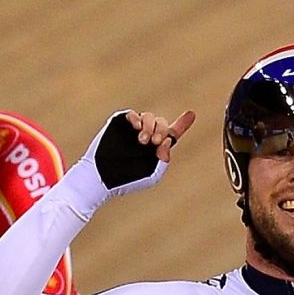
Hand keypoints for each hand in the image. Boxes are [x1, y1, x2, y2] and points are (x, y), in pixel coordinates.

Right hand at [81, 108, 195, 198]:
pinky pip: (132, 114)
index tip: (192, 114)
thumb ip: (164, 159)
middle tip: (154, 142)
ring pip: (149, 117)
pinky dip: (136, 118)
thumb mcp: (153, 175)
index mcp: (155, 149)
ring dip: (150, 126)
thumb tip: (168, 140)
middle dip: (161, 130)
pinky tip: (137, 127)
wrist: (102, 176)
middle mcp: (146, 136)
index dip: (182, 124)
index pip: (172, 134)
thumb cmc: (127, 180)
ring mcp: (132, 129)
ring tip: (142, 140)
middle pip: (162, 124)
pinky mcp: (119, 124)